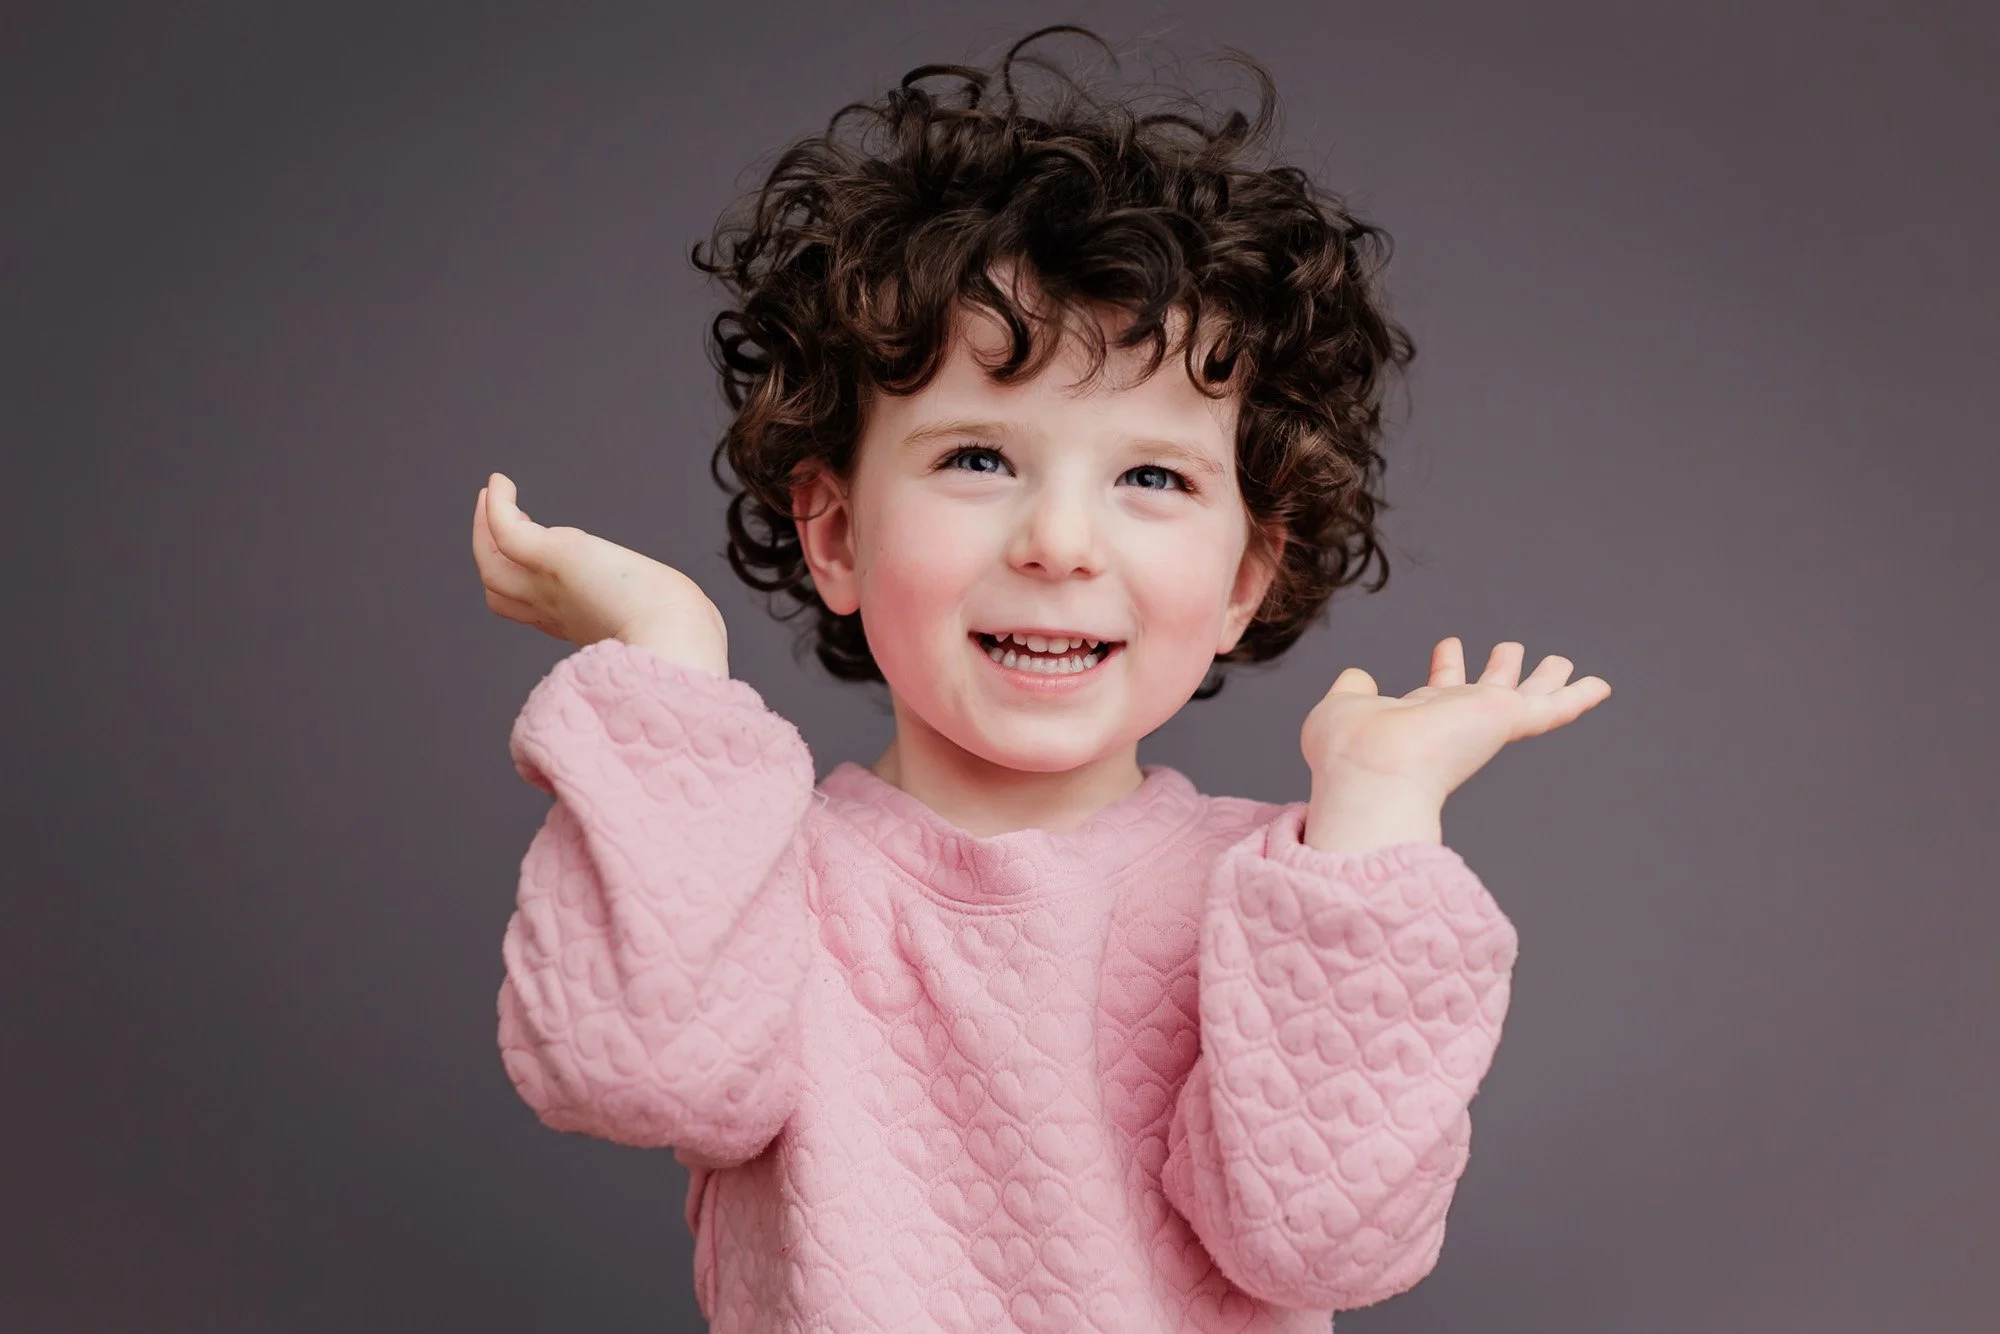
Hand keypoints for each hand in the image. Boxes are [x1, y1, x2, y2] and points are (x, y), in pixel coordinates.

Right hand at [471, 472, 728, 665]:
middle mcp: (555, 610)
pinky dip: (496, 506)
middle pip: (500, 589)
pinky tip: (499, 482)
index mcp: (579, 626)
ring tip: (491, 496)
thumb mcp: (664, 621)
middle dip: (492, 556)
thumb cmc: (681, 634)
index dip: (523, 586)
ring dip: (484, 527)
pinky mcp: (551, 559)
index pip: (533, 609)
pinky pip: (506, 530)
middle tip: (500, 522)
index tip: (532, 558)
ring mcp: (547, 586)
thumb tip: (690, 609)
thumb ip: (662, 613)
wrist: (673, 639)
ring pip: (492, 561)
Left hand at [1300, 638, 1611, 806]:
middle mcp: (1453, 723)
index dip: (1445, 668)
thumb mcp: (1342, 709)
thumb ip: (1352, 692)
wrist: (1373, 773)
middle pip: (1485, 692)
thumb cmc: (1349, 751)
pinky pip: (1552, 708)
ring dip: (1544, 680)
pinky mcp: (1507, 720)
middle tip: (1511, 648)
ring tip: (1563, 661)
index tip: (1449, 645)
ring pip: (1524, 699)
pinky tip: (1599, 686)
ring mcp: (1482, 724)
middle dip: (1497, 671)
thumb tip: (1358, 677)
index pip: (1436, 692)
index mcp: (1416, 721)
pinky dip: (1577, 697)